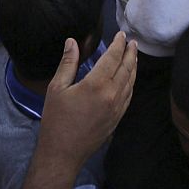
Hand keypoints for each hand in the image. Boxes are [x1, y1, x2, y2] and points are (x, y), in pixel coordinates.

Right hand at [34, 32, 136, 166]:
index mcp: (97, 84)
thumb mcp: (57, 88)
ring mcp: (117, 108)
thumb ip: (68, 63)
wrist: (63, 153)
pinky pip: (129, 96)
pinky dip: (131, 83)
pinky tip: (129, 79)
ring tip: (133, 56)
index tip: (121, 34)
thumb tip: (72, 41)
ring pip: (130, 82)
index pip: (113, 58)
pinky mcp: (118, 119)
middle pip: (126, 68)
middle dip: (130, 53)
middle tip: (132, 42)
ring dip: (133, 67)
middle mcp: (112, 95)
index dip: (118, 44)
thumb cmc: (55, 120)